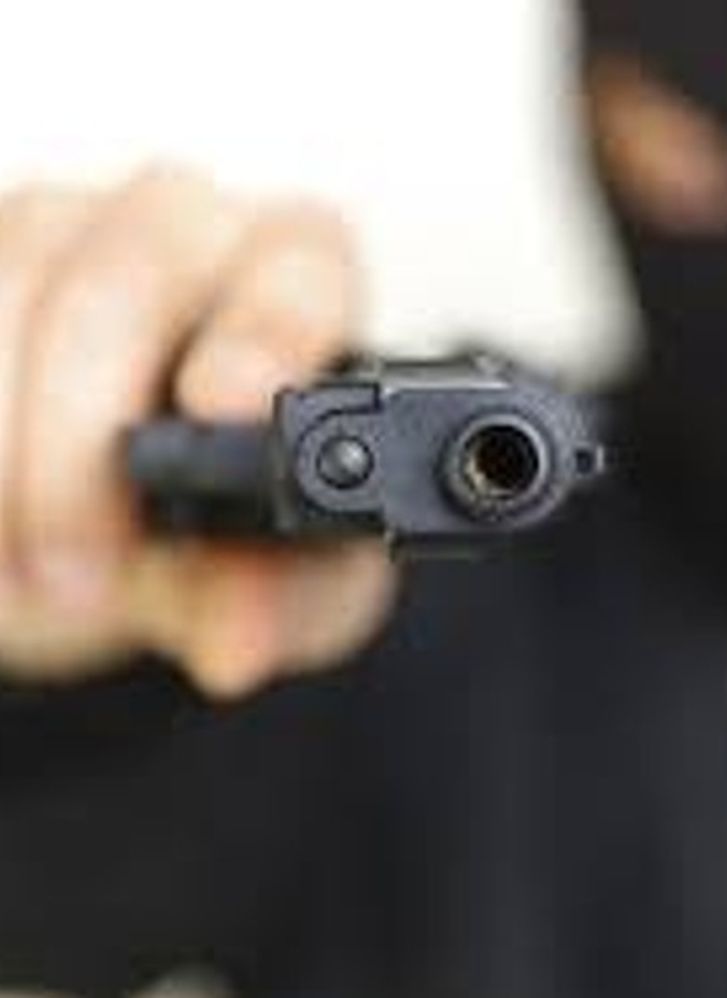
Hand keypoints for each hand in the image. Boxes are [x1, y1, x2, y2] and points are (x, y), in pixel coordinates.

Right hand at [0, 164, 396, 697]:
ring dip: (5, 455)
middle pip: (132, 272)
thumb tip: (238, 642)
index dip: (265, 328)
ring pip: (12, 292)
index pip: (299, 267)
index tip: (221, 407)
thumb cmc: (232, 535)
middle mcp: (191, 235)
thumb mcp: (286, 583)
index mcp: (303, 285)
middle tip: (82, 573)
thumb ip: (281, 601)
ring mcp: (66, 231)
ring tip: (31, 574)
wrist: (122, 540)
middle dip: (86, 434)